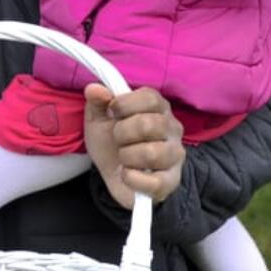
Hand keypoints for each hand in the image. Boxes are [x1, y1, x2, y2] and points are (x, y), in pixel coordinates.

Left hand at [82, 83, 184, 209]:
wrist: (114, 174)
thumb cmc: (110, 140)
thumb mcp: (98, 118)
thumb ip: (97, 100)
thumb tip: (94, 89)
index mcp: (157, 107)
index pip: (150, 97)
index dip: (124, 105)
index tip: (112, 113)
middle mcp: (172, 128)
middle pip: (148, 125)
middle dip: (121, 133)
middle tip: (117, 139)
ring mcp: (175, 155)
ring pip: (152, 153)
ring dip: (127, 157)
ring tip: (124, 157)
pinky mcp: (172, 181)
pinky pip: (154, 182)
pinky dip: (132, 178)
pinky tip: (127, 174)